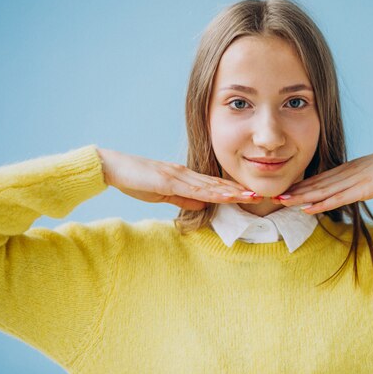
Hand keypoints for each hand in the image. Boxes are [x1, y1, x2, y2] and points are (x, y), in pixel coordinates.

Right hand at [96, 148, 261, 209]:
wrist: (113, 167)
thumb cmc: (136, 179)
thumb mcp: (163, 193)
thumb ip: (183, 199)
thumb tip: (202, 206)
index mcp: (185, 177)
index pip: (213, 185)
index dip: (232, 190)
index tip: (249, 195)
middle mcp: (185, 174)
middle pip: (217, 183)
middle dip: (239, 190)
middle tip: (260, 195)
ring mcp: (178, 175)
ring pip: (209, 185)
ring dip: (230, 191)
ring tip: (249, 196)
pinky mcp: (168, 179)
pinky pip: (192, 188)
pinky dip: (209, 192)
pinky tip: (222, 195)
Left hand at [273, 139, 372, 213]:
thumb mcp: (368, 173)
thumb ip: (354, 180)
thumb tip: (343, 189)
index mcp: (345, 170)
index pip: (318, 179)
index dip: (299, 185)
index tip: (282, 191)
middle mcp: (344, 174)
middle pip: (314, 184)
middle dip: (293, 192)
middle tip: (273, 197)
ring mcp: (352, 181)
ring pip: (321, 191)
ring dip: (301, 198)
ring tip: (282, 202)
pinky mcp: (362, 189)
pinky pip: (338, 198)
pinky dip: (321, 204)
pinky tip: (308, 209)